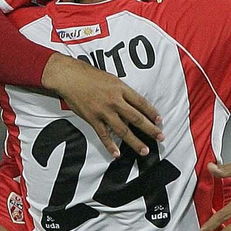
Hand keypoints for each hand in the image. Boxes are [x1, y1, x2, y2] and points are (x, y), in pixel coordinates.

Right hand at [42, 55, 161, 157]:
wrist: (70, 77)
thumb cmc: (90, 76)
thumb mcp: (112, 79)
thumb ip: (123, 92)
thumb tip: (134, 105)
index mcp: (121, 89)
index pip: (141, 103)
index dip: (152, 112)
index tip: (159, 121)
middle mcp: (114, 101)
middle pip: (136, 118)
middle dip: (150, 129)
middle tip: (160, 138)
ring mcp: (103, 111)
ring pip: (123, 129)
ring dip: (135, 142)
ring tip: (144, 150)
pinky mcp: (92, 119)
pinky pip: (103, 135)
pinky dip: (110, 145)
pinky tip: (117, 154)